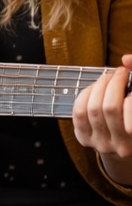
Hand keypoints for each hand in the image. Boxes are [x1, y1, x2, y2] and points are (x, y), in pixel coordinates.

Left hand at [73, 54, 131, 182]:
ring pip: (92, 109)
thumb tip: (127, 59)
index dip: (122, 85)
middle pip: (110, 108)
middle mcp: (121, 145)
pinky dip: (85, 96)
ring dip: (99, 86)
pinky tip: (94, 89)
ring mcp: (101, 143)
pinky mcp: (85, 139)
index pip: (130, 107)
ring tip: (107, 78)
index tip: (126, 72)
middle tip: (118, 72)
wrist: (125, 147)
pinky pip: (78, 113)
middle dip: (112, 83)